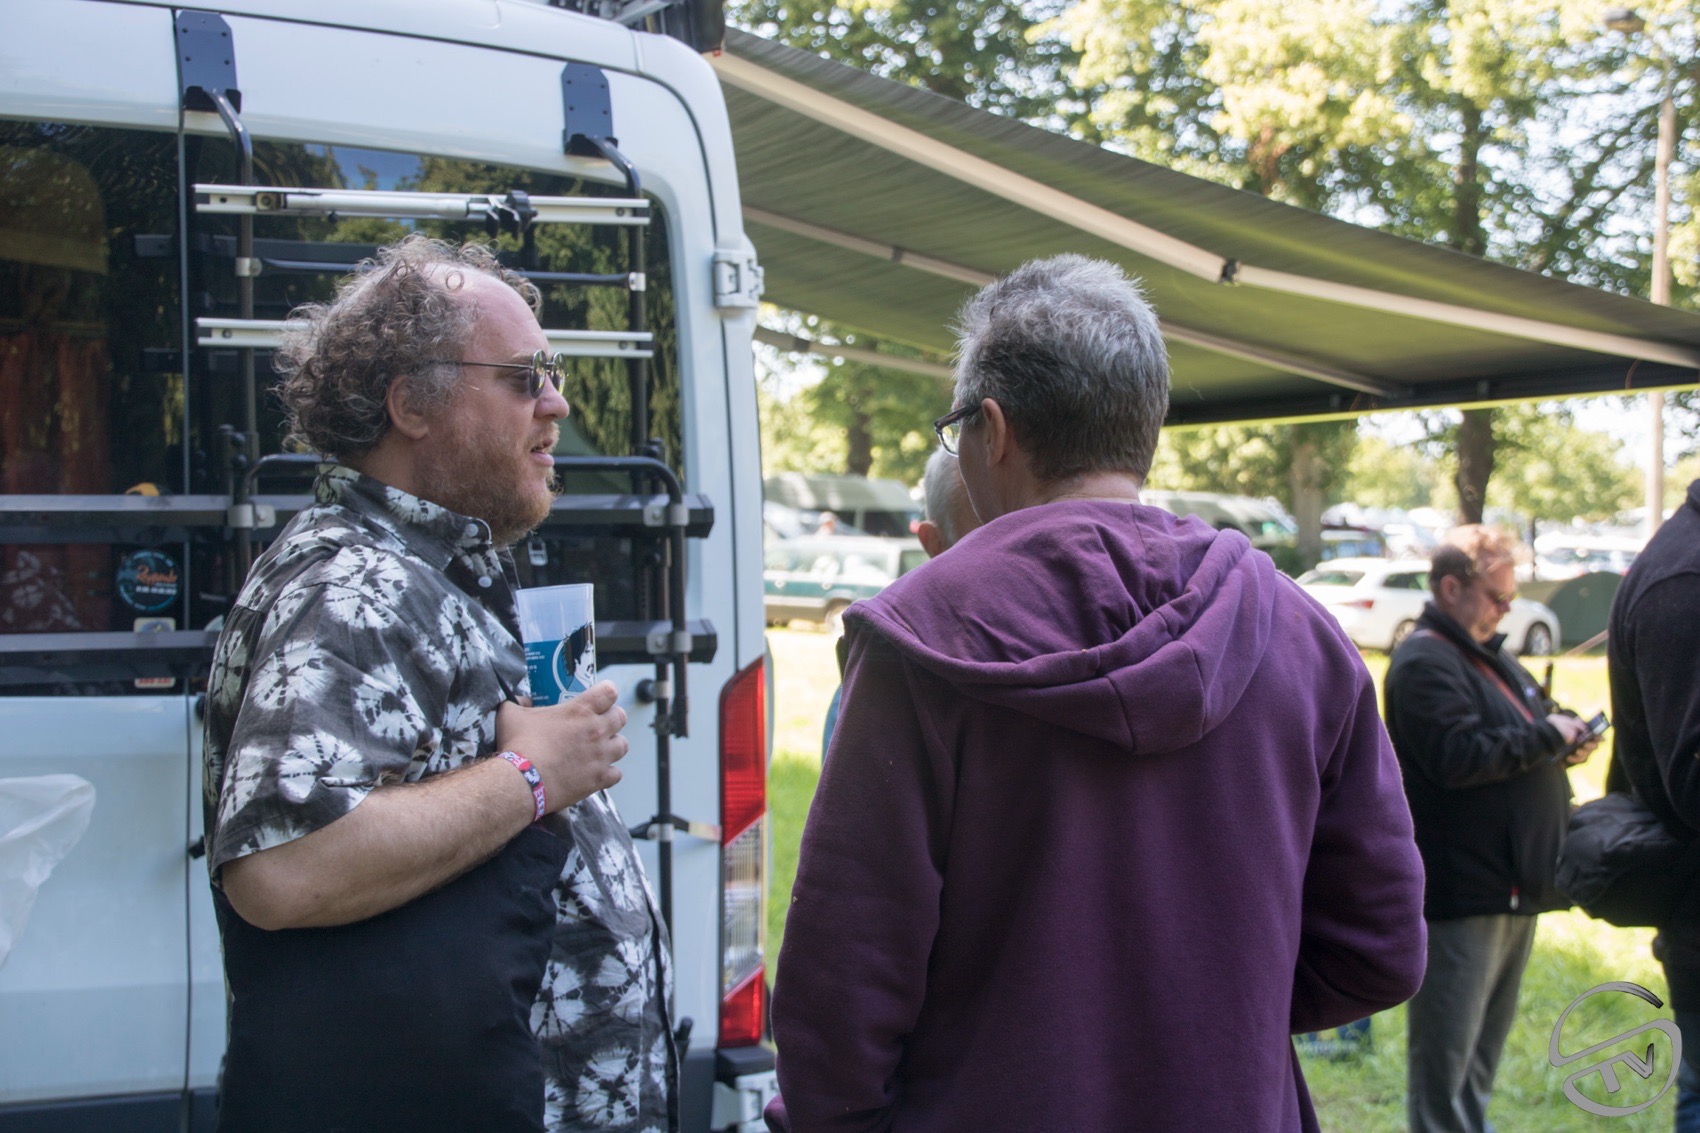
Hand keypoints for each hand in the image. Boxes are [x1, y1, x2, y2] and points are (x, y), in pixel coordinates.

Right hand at [496, 681, 628, 811]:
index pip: (609, 691)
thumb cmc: (518, 745)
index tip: (598, 698)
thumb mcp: (511, 714)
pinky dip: (608, 773)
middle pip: (620, 717)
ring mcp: (600, 755)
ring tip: (599, 749)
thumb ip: (519, 702)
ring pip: (623, 745)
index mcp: (580, 710)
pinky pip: (616, 774)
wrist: (521, 781)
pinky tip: (595, 772)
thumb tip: (521, 700)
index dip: (606, 693)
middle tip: (598, 724)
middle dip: (611, 718)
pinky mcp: (599, 779)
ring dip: (613, 745)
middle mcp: (596, 730)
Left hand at [1546, 713, 1597, 765]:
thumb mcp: (1560, 720)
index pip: (1595, 734)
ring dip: (1584, 752)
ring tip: (1578, 750)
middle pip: (1593, 745)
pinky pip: (1578, 760)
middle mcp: (1582, 741)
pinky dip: (1575, 759)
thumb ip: (1573, 723)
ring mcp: (1578, 749)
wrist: (1540, 735)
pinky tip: (1569, 756)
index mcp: (1581, 731)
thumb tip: (1583, 728)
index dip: (1599, 736)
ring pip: (1587, 754)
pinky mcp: (1572, 756)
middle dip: (1591, 745)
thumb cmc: (1552, 726)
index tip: (1601, 738)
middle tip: (1586, 744)